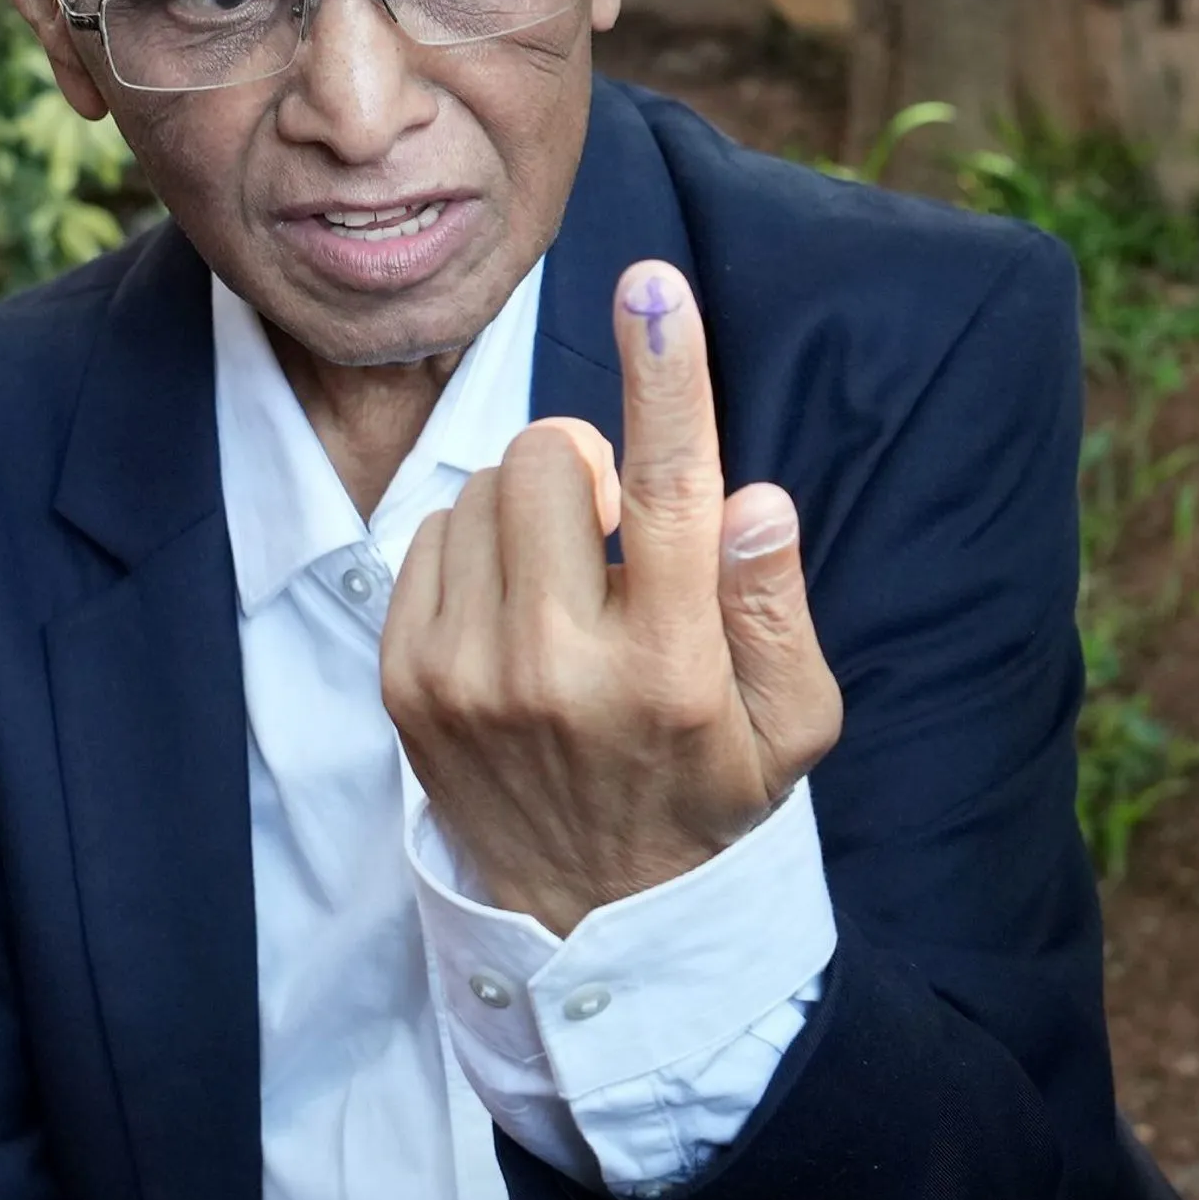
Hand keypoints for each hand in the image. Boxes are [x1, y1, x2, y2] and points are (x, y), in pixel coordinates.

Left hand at [385, 261, 843, 933]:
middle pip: (546, 458)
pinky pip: (428, 536)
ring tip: (567, 581)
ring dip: (530, 506)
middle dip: (586, 465)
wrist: (586, 915)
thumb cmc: (707, 791)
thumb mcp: (791, 725)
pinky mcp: (407, 682)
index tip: (655, 284)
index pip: (674, 493)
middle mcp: (560, 669)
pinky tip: (513, 611)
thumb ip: (777, 610)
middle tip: (617, 531)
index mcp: (672, 671)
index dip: (668, 376)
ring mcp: (469, 677)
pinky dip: (475, 549)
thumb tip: (753, 500)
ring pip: (480, 487)